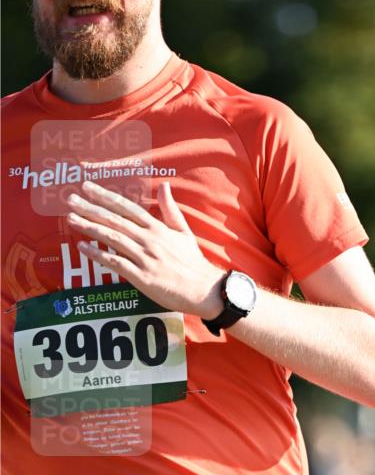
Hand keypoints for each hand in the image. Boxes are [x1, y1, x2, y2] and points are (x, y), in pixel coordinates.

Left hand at [65, 180, 223, 317]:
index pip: (127, 207)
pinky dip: (98, 254)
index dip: (105, 196)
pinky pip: (115, 262)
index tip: (88, 187)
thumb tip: (165, 185)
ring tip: (71, 219)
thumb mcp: (184, 231)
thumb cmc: (193, 262)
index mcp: (157, 228)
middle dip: (90, 208)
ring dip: (89, 227)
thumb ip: (170, 209)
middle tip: (70, 200)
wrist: (203, 289)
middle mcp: (149, 239)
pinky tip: (83, 247)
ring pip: (112, 238)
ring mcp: (144, 258)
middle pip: (114, 220)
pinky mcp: (142, 276)